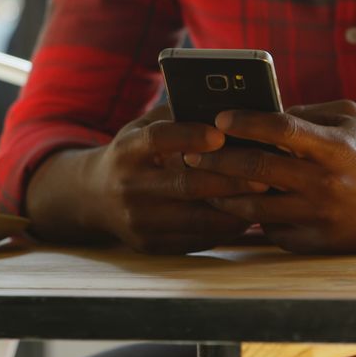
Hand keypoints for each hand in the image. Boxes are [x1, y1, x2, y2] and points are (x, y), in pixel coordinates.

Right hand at [81, 106, 267, 253]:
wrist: (92, 197)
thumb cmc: (133, 154)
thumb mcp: (142, 128)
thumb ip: (176, 117)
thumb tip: (227, 111)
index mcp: (126, 150)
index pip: (158, 140)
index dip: (189, 136)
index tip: (220, 134)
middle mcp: (128, 187)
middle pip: (185, 185)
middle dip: (229, 181)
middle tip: (263, 175)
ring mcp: (137, 221)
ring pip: (196, 219)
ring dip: (233, 209)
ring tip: (261, 198)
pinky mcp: (149, 245)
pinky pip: (195, 239)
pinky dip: (223, 228)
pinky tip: (243, 216)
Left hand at [183, 101, 355, 253]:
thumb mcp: (349, 118)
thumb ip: (305, 114)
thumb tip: (257, 115)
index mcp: (333, 145)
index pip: (279, 128)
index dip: (245, 122)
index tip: (218, 118)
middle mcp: (324, 182)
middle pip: (256, 170)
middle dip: (217, 160)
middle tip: (190, 153)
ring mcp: (319, 216)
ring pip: (254, 207)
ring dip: (221, 195)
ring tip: (201, 182)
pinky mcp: (317, 242)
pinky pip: (271, 230)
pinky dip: (249, 219)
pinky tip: (231, 207)